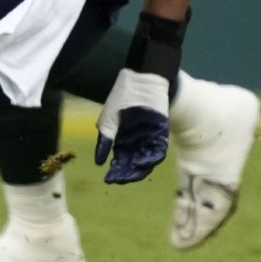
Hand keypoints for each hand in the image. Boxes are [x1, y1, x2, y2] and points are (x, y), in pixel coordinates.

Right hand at [96, 68, 170, 183]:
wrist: (142, 81)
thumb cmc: (122, 97)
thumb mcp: (108, 120)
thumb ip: (104, 140)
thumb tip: (98, 161)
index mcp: (123, 137)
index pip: (120, 158)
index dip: (116, 169)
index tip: (110, 178)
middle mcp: (137, 140)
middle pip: (133, 162)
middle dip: (127, 172)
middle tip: (120, 180)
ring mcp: (149, 137)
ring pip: (145, 158)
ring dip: (139, 168)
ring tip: (130, 175)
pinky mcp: (161, 133)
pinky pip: (157, 149)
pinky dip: (151, 158)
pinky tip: (143, 164)